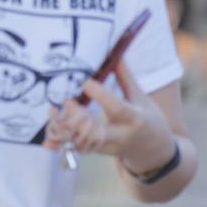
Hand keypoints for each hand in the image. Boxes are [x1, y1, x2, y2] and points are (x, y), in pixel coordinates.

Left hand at [46, 61, 172, 171]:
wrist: (155, 150)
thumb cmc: (149, 119)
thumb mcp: (141, 98)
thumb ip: (126, 78)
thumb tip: (117, 54)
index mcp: (135, 118)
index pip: (116, 107)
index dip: (100, 95)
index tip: (85, 81)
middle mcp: (121, 135)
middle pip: (95, 131)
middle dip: (77, 118)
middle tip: (67, 102)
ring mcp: (109, 147)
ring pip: (81, 142)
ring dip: (65, 129)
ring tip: (54, 112)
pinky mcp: (98, 152)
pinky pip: (76, 148)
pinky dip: (61, 141)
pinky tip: (51, 131)